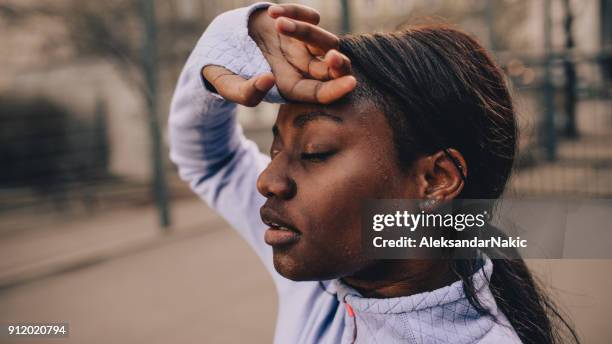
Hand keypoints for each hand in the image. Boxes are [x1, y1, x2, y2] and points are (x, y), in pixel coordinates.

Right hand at [203, 4, 355, 106]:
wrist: (218, 41)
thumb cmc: (224, 71)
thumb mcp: (228, 87)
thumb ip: (245, 92)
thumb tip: (268, 80)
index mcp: (290, 87)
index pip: (320, 93)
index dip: (336, 90)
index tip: (350, 83)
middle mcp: (301, 67)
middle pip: (332, 68)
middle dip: (338, 64)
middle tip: (333, 57)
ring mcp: (302, 44)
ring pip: (323, 40)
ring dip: (306, 31)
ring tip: (277, 23)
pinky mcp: (297, 22)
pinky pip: (310, 17)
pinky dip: (297, 12)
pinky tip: (271, 12)